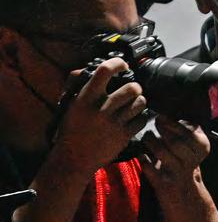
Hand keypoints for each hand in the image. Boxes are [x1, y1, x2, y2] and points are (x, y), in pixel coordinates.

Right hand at [51, 59, 145, 176]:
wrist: (73, 158)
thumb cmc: (71, 130)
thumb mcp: (71, 105)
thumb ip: (80, 86)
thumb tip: (89, 69)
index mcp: (85, 98)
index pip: (104, 71)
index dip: (117, 63)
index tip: (122, 65)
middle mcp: (101, 109)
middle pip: (131, 88)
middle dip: (136, 87)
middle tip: (132, 90)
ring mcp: (114, 123)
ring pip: (140, 102)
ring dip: (140, 101)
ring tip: (134, 103)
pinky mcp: (124, 136)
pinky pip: (142, 119)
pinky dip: (141, 117)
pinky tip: (135, 118)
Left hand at [137, 115, 209, 199]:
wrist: (184, 192)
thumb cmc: (185, 161)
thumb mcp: (193, 146)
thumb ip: (189, 130)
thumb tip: (176, 108)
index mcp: (202, 149)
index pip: (188, 134)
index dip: (172, 124)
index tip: (161, 117)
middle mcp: (191, 161)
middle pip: (175, 142)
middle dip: (161, 131)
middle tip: (153, 124)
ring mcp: (177, 173)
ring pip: (161, 152)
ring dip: (150, 141)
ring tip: (146, 136)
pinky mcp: (163, 183)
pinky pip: (149, 167)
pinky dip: (142, 158)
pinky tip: (141, 153)